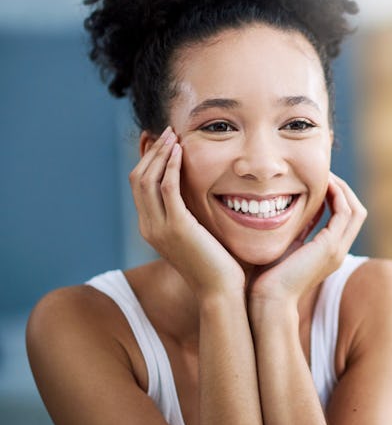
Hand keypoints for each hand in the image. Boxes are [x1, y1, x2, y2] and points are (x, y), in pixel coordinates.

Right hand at [130, 127, 244, 298]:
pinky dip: (171, 167)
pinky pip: (167, 188)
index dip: (148, 161)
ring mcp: (160, 228)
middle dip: (151, 152)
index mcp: (152, 228)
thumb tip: (201, 194)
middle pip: (138, 179)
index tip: (160, 142)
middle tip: (166, 132)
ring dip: (160, 154)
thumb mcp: (199, 235)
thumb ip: (192, 215)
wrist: (221, 292)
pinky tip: (180, 152)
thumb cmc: (218, 265)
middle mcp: (149, 227)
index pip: (140, 187)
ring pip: (147, 180)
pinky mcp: (177, 227)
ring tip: (173, 135)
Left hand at [248, 173, 365, 308]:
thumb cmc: (269, 278)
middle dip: (344, 189)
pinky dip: (337, 195)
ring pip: (355, 210)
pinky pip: (344, 212)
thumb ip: (298, 231)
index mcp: (330, 252)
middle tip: (326, 173)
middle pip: (356, 211)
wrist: (269, 300)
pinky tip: (323, 184)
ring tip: (326, 174)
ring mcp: (337, 250)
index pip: (345, 217)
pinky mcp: (330, 247)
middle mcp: (339, 251)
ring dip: (342, 188)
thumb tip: (297, 210)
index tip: (321, 181)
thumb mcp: (287, 247)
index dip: (337, 196)